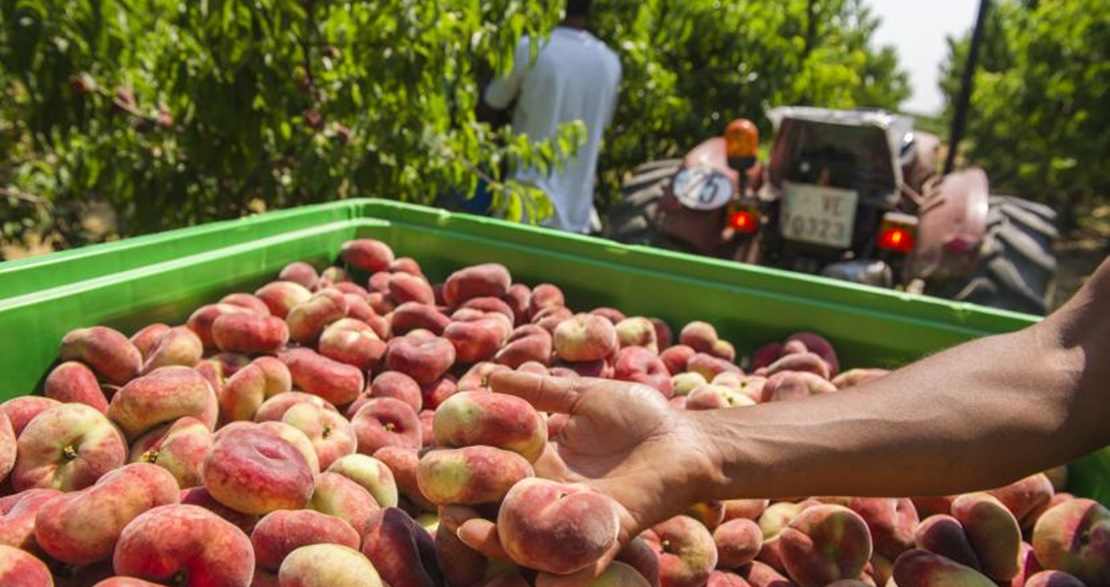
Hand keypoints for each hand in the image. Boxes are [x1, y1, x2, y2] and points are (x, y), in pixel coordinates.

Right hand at [446, 371, 718, 586]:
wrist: (689, 438)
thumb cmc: (641, 416)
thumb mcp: (582, 396)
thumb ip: (539, 390)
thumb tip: (488, 374)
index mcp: (544, 463)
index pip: (494, 470)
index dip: (465, 468)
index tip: (434, 458)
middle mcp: (553, 494)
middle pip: (500, 509)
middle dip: (466, 509)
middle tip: (440, 501)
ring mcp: (578, 514)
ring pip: (526, 536)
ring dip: (492, 537)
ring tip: (464, 527)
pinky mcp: (608, 528)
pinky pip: (577, 554)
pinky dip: (554, 566)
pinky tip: (530, 569)